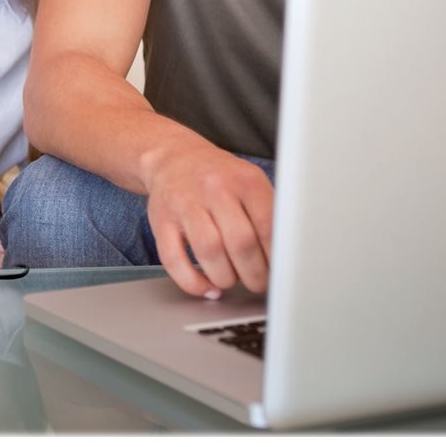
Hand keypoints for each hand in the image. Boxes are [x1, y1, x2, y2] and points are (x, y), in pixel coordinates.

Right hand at [143, 143, 272, 296]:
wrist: (174, 159)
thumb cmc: (218, 178)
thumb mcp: (249, 182)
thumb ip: (268, 214)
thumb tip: (284, 258)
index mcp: (245, 180)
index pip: (268, 227)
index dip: (275, 258)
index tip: (278, 273)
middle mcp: (215, 188)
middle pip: (240, 242)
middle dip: (253, 274)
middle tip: (257, 284)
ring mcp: (185, 204)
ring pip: (209, 251)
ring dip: (225, 278)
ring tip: (232, 281)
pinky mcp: (161, 220)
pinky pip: (173, 259)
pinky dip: (192, 282)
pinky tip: (206, 287)